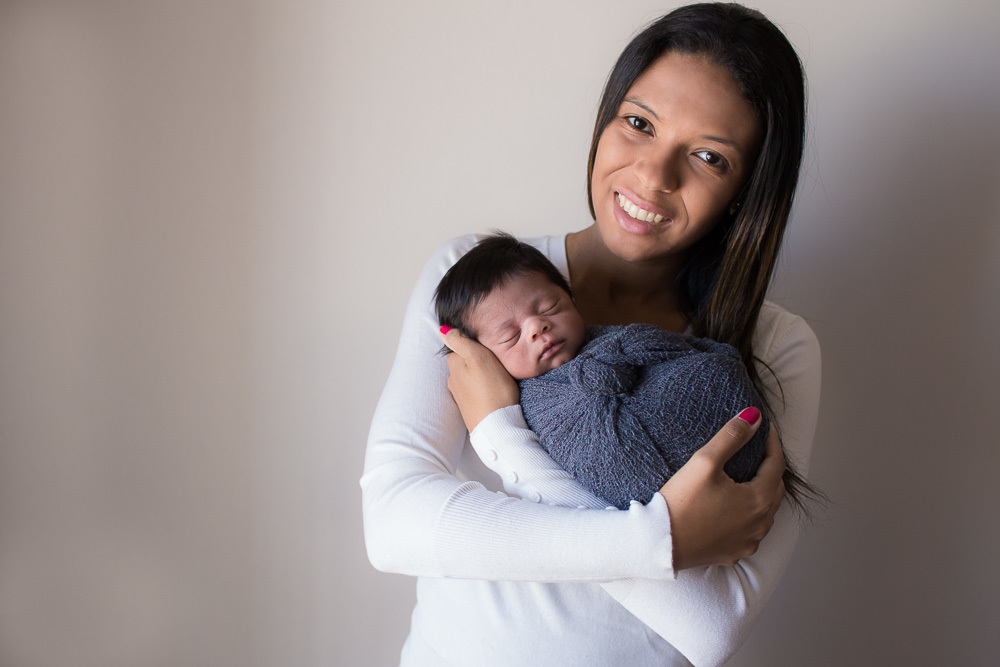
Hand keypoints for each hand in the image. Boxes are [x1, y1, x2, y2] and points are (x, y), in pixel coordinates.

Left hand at [440, 327, 520, 431]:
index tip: (488, 348)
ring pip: (469, 377)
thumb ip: (460, 341)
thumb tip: (442, 330)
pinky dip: (482, 388)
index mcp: (453, 365)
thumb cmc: (492, 389)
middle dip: (476, 359)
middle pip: (464, 361)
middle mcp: (453, 380)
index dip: (475, 344)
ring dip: (480, 375)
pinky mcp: (470, 408)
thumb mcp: (478, 357)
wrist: (498, 427)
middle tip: (495, 362)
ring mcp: (460, 395)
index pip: (460, 345)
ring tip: (496, 377)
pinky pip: (475, 391)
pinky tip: (492, 391)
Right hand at [659, 409, 785, 569]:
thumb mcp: (705, 462)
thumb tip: (754, 417)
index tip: (765, 426)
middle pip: (775, 488)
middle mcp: (760, 524)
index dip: (772, 442)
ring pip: (765, 511)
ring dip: (761, 492)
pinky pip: (750, 531)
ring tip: (747, 475)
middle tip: (757, 449)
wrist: (659, 544)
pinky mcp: (734, 553)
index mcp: (759, 500)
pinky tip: (735, 507)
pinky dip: (749, 515)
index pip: (777, 464)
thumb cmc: (681, 503)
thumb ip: (732, 436)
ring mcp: (748, 542)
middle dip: (770, 466)